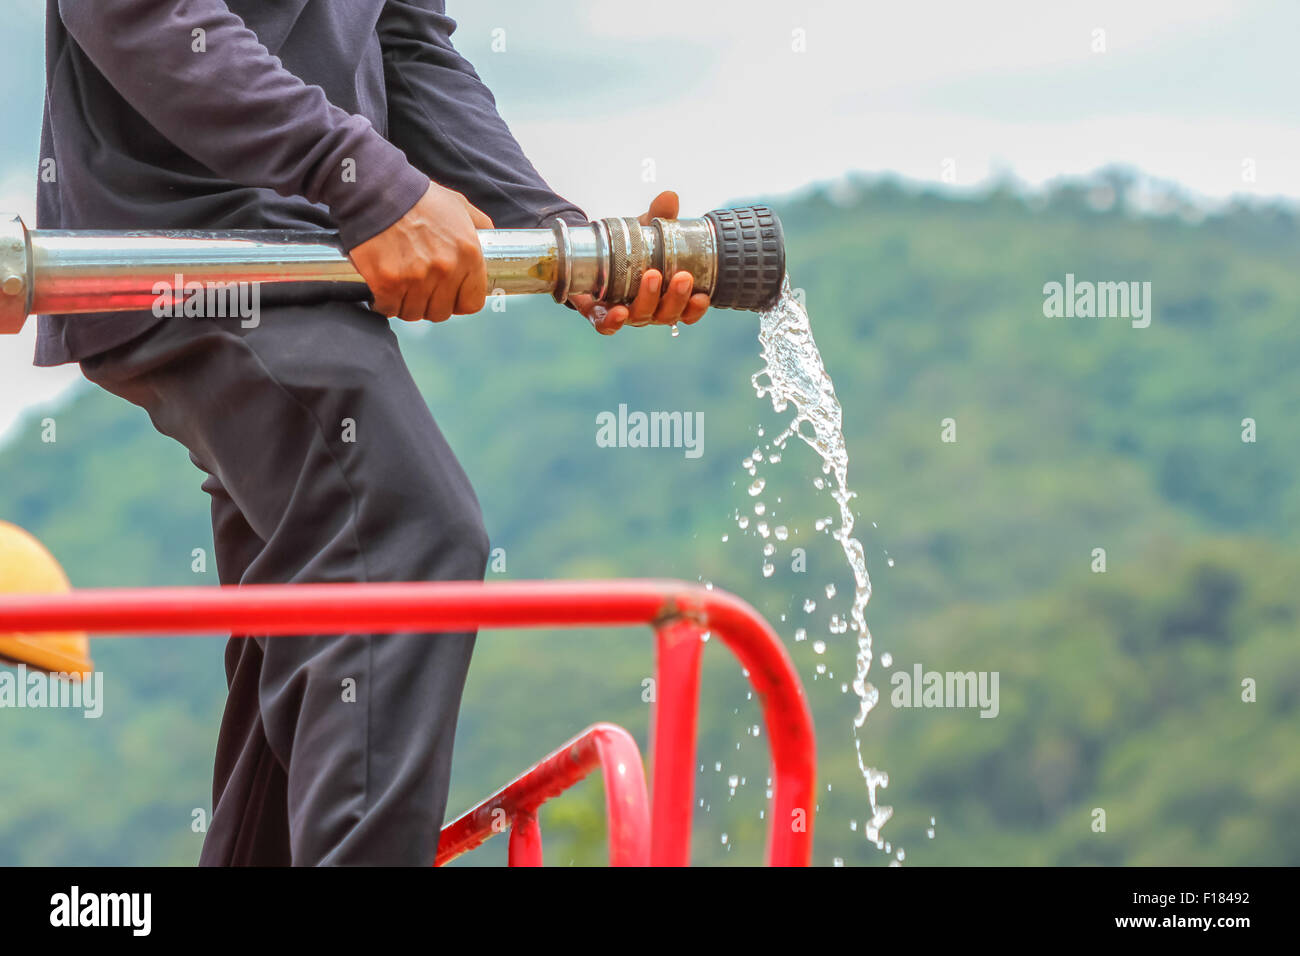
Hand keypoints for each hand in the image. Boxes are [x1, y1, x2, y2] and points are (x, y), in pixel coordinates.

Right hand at [349, 181, 493, 322]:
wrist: (377, 190)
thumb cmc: (418, 197)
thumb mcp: (459, 205)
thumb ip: (479, 225)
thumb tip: (491, 239)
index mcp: (469, 254)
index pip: (472, 303)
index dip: (458, 302)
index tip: (448, 295)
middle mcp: (446, 270)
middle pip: (441, 312)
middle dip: (430, 303)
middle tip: (419, 287)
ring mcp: (416, 278)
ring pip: (414, 313)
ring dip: (406, 303)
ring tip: (400, 284)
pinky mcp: (387, 282)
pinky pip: (388, 309)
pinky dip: (384, 302)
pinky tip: (383, 287)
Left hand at [570, 190, 711, 334]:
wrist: (592, 254)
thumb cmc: (629, 247)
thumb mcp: (646, 229)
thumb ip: (659, 216)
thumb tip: (670, 197)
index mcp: (666, 295)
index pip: (686, 310)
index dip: (695, 308)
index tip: (702, 296)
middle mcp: (649, 309)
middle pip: (666, 315)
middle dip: (676, 298)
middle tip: (681, 277)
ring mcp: (625, 313)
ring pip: (641, 317)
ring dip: (649, 300)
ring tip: (653, 277)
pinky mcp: (598, 314)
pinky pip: (606, 325)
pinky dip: (613, 322)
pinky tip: (619, 312)